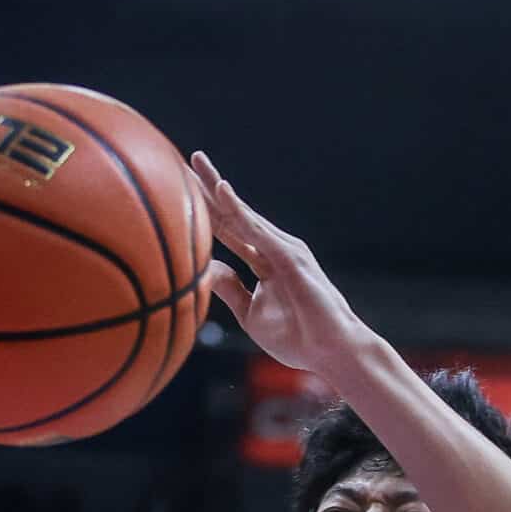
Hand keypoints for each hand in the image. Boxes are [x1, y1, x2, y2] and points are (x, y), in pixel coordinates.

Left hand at [190, 151, 379, 381]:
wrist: (330, 351)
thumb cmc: (297, 337)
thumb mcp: (250, 312)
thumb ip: (229, 288)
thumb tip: (203, 268)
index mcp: (263, 259)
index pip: (228, 228)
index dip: (205, 209)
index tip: (180, 189)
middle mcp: (273, 247)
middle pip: (234, 212)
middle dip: (209, 186)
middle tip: (185, 159)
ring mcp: (283, 249)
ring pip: (242, 214)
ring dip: (217, 188)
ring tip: (195, 163)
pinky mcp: (291, 256)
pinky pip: (258, 230)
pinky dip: (238, 210)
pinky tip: (220, 191)